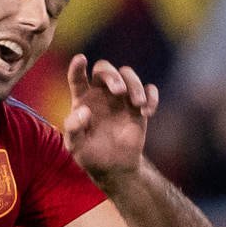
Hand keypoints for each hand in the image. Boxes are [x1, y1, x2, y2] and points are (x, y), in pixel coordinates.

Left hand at [62, 55, 156, 180]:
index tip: (81, 59)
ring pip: (128, 74)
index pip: (77, 78)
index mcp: (82, 99)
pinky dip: (151, 96)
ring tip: (138, 105)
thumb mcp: (75, 147)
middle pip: (104, 69)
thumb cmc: (90, 155)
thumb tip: (84, 111)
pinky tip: (147, 112)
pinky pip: (149, 90)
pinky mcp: (139, 106)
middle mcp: (101, 93)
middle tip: (119, 91)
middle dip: (112, 75)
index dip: (78, 67)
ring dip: (135, 85)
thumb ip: (74, 129)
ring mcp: (121, 98)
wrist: (113, 167)